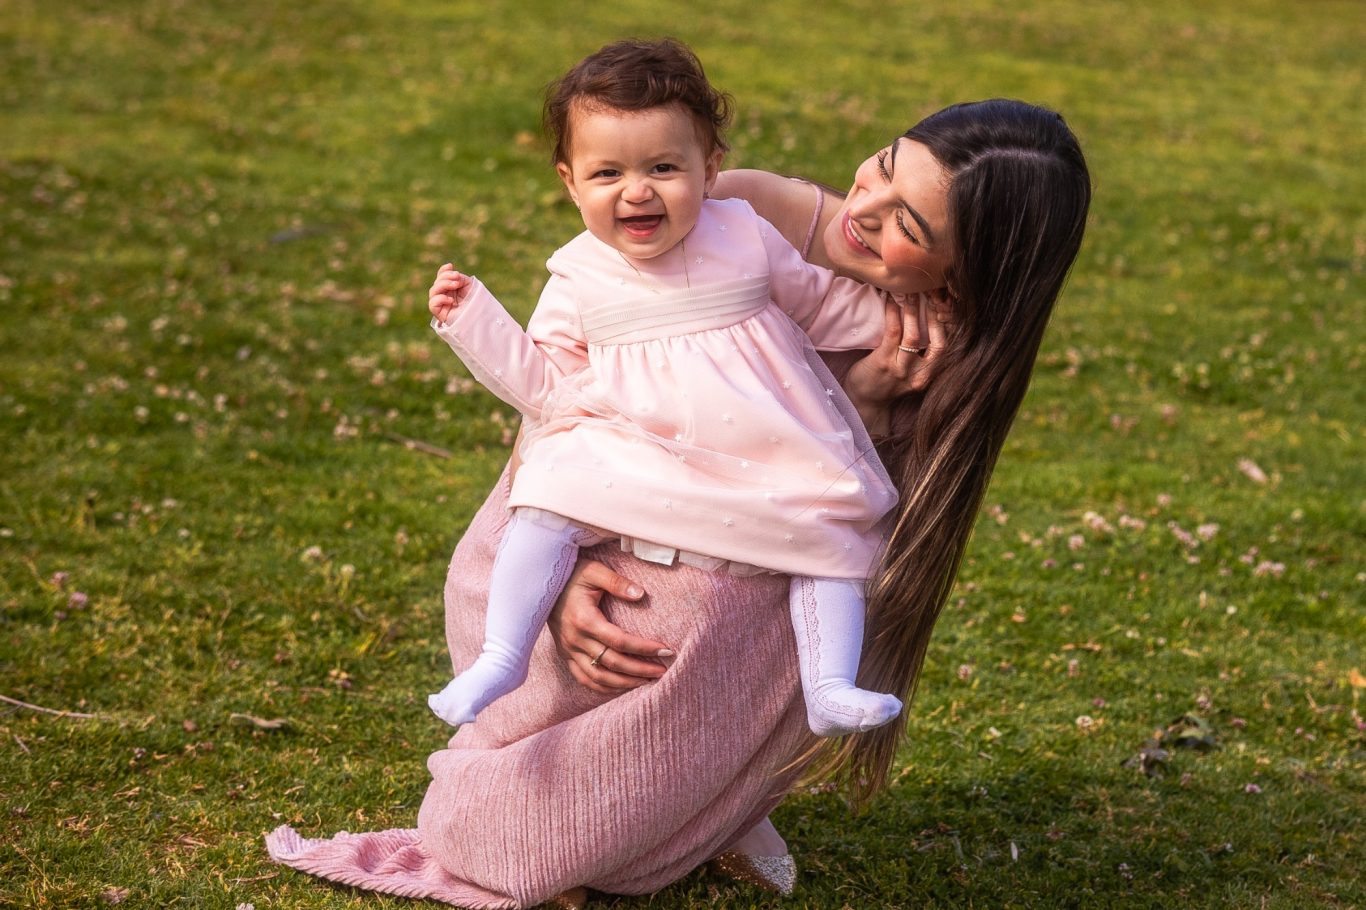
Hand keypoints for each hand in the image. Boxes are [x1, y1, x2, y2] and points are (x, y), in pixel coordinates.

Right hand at [428, 263, 472, 323]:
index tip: (450, 266)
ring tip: (456, 285)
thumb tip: (451, 276)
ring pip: (433, 291)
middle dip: (446, 277)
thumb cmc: (476, 301)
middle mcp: (445, 296)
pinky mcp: (440, 314)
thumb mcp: (468, 284)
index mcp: (450, 289)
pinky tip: (451, 300)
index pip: (441, 278)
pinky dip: (440, 299)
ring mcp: (442, 305)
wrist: (481, 316)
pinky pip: (432, 304)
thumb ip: (458, 278)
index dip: (443, 271)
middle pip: (437, 283)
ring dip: (443, 285)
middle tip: (457, 277)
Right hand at [547, 559, 673, 693]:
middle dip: (640, 669)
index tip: (666, 650)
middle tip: (663, 670)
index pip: (620, 641)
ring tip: (647, 681)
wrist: (540, 582)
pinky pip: (584, 678)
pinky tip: (621, 686)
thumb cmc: (571, 575)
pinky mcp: (565, 654)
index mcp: (584, 620)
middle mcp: (575, 639)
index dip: (644, 648)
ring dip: (625, 682)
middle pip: (612, 663)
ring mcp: (568, 650)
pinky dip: (603, 687)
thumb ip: (617, 582)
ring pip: (598, 677)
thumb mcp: (594, 571)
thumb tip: (641, 594)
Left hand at [843, 290, 954, 435]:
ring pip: (912, 335)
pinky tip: (891, 299)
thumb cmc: (888, 381)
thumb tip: (930, 316)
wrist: (863, 401)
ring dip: (913, 310)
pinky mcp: (883, 363)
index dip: (948, 324)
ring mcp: (901, 370)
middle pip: (937, 342)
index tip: (945, 302)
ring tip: (911, 291)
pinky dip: (892, 313)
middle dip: (936, 315)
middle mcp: (919, 375)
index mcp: (930, 375)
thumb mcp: (912, 372)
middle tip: (932, 292)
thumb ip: (922, 353)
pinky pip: (892, 333)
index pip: (946, 346)